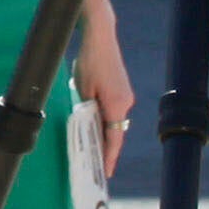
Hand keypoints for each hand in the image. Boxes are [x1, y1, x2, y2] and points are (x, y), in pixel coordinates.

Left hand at [75, 0, 133, 166]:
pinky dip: (105, 121)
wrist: (101, 35)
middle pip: (115, 132)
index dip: (108, 157)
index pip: (113, 139)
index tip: (104, 173)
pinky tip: (94, 127)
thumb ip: (88, 110)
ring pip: (114, 122)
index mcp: (117, 105)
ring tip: (93, 151)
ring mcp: (126, 96)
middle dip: (106, 150)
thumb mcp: (83, 88)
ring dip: (104, 134)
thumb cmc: (89, 61)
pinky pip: (114, 112)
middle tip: (97, 169)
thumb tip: (90, 128)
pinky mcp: (122, 90)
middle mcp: (126, 102)